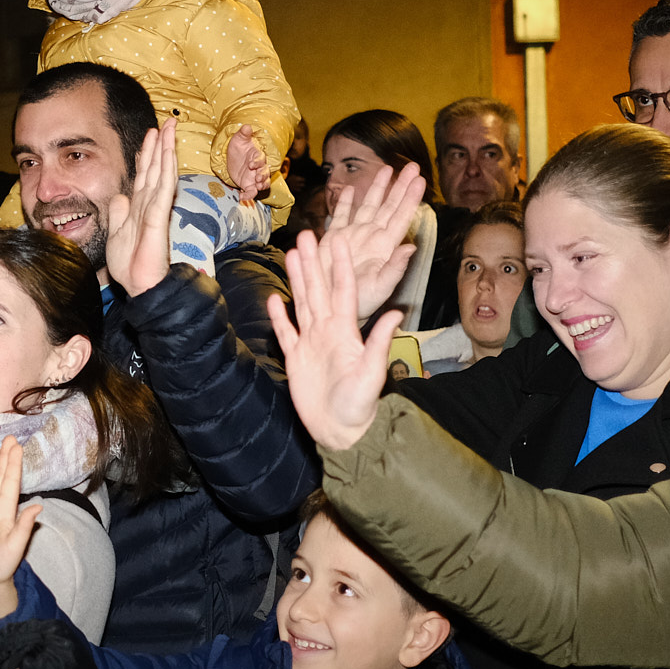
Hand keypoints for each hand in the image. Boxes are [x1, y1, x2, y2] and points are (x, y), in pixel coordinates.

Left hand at [105, 118, 178, 297]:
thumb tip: (120, 196)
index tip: (148, 137)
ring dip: (165, 148)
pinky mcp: (159, 215)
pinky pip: (164, 186)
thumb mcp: (117, 233)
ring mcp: (156, 208)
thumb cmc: (130, 264)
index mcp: (139, 207)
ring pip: (162, 171)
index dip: (146, 155)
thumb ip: (120, 213)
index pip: (143, 175)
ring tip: (169, 127)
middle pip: (155, 167)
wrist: (139, 285)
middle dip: (159, 144)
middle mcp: (150, 204)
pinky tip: (169, 152)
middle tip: (166, 122)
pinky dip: (166, 168)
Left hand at [226, 125, 270, 204]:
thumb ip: (243, 134)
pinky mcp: (249, 185)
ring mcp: (255, 177)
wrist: (232, 158)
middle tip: (257, 178)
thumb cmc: (238, 147)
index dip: (258, 162)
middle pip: (265, 172)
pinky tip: (241, 197)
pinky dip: (248, 196)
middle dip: (262, 176)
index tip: (251, 164)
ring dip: (262, 186)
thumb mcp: (238, 139)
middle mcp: (259, 168)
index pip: (261, 159)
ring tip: (256, 187)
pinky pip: (252, 192)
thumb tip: (246, 126)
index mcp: (257, 155)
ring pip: (263, 183)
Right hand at [267, 231, 399, 449]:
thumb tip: (395, 312)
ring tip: (290, 255)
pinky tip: (274, 299)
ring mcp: (311, 343)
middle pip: (319, 290)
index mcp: (346, 331)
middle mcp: (328, 332)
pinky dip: (279, 317)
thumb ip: (379, 340)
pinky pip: (286, 333)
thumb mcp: (372, 371)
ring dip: (297, 280)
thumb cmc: (360, 405)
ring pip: (302, 304)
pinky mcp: (296, 359)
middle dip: (312, 263)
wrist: (342, 432)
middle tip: (306, 236)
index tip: (337, 241)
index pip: (343, 291)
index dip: (340, 266)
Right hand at [320, 162, 426, 319]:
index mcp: (383, 246)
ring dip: (377, 188)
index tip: (420, 179)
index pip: (401, 216)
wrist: (333, 308)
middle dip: (400, 186)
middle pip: (389, 206)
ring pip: (368, 206)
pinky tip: (348, 190)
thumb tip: (411, 247)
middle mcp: (371, 238)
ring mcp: (354, 237)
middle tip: (411, 166)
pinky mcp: (335, 240)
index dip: (410, 197)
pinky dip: (344, 202)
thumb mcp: (379, 287)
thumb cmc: (359, 303)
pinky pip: (342, 216)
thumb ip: (395, 268)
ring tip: (385, 169)